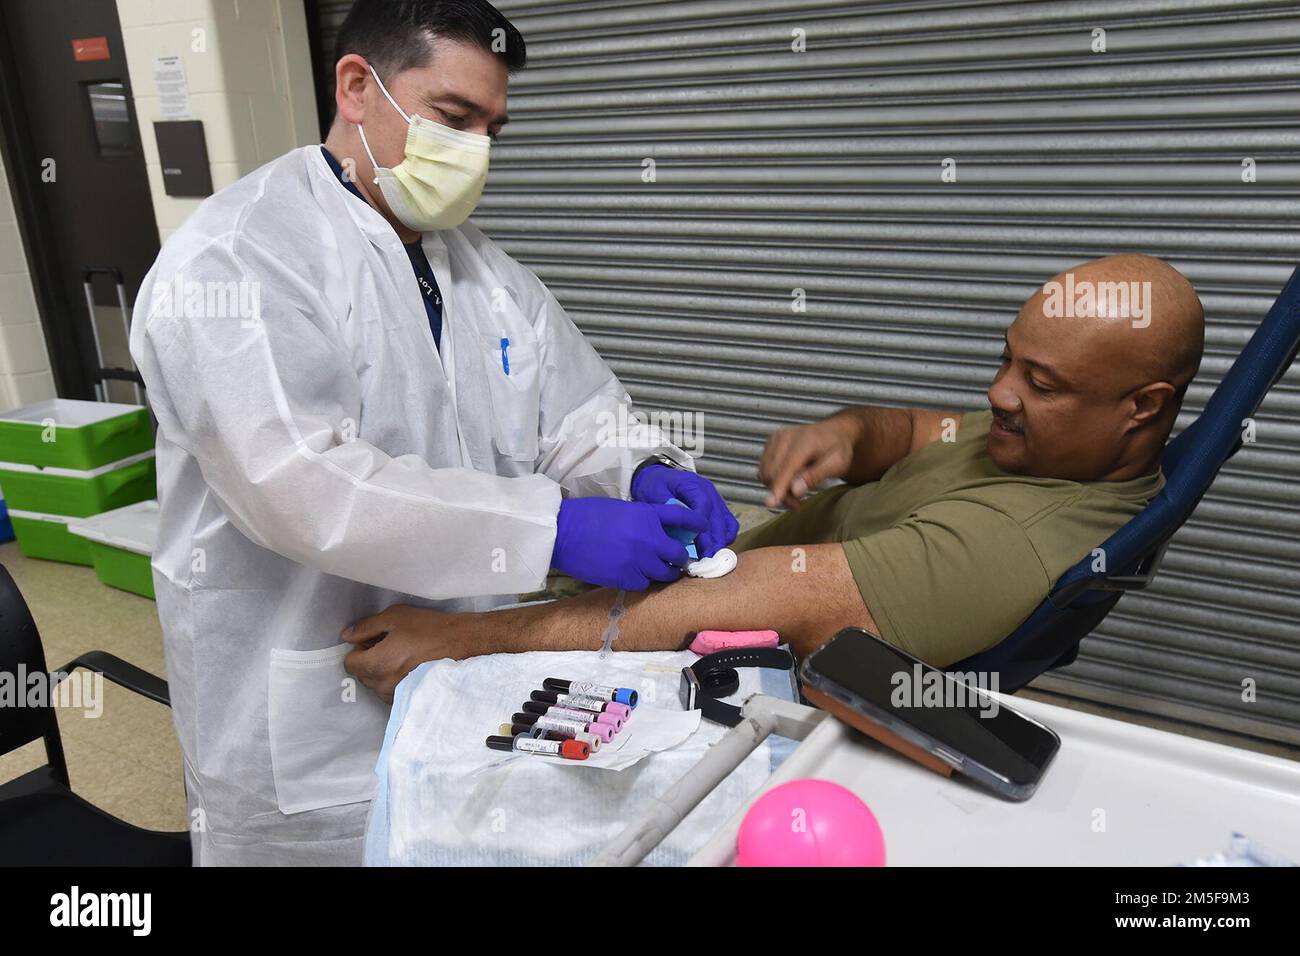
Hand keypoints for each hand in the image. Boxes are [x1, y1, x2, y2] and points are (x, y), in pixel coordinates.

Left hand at [342, 605, 472, 703]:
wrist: (461, 644)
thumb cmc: (429, 628)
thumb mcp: (394, 617)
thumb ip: (366, 627)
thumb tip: (347, 636)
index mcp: (377, 664)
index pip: (349, 663)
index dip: (359, 649)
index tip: (374, 641)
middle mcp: (383, 685)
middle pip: (362, 674)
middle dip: (369, 660)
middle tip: (389, 645)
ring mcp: (397, 694)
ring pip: (376, 684)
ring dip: (381, 671)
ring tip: (402, 656)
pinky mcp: (409, 698)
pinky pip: (390, 691)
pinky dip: (394, 681)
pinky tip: (410, 667)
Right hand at [551, 496, 707, 589]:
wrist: (563, 531)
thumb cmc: (587, 516)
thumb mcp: (622, 509)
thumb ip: (644, 519)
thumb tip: (657, 531)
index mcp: (647, 515)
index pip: (683, 517)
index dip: (697, 523)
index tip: (703, 527)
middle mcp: (648, 537)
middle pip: (679, 553)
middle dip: (680, 558)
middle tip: (679, 560)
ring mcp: (638, 559)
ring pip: (665, 573)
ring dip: (665, 573)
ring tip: (660, 571)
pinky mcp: (626, 578)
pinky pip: (645, 584)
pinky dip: (644, 581)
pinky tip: (635, 576)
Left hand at [630, 464, 738, 557]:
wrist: (658, 478)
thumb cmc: (654, 486)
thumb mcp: (654, 494)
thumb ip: (667, 508)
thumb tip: (679, 528)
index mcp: (692, 484)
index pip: (703, 505)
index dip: (703, 526)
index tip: (700, 545)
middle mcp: (708, 491)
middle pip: (717, 517)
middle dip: (713, 541)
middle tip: (707, 560)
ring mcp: (715, 499)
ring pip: (726, 523)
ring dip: (720, 542)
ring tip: (711, 559)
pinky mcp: (718, 508)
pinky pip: (729, 523)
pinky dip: (726, 537)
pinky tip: (717, 549)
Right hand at [758, 417, 857, 508]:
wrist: (833, 432)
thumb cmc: (837, 449)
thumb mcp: (837, 464)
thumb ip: (816, 476)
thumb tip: (795, 490)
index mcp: (805, 440)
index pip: (786, 467)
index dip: (778, 487)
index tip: (771, 503)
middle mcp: (786, 436)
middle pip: (772, 473)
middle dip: (781, 493)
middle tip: (798, 504)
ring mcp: (776, 439)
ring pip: (765, 472)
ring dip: (776, 488)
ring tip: (796, 493)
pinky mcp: (770, 443)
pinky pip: (764, 469)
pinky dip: (773, 480)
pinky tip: (789, 482)